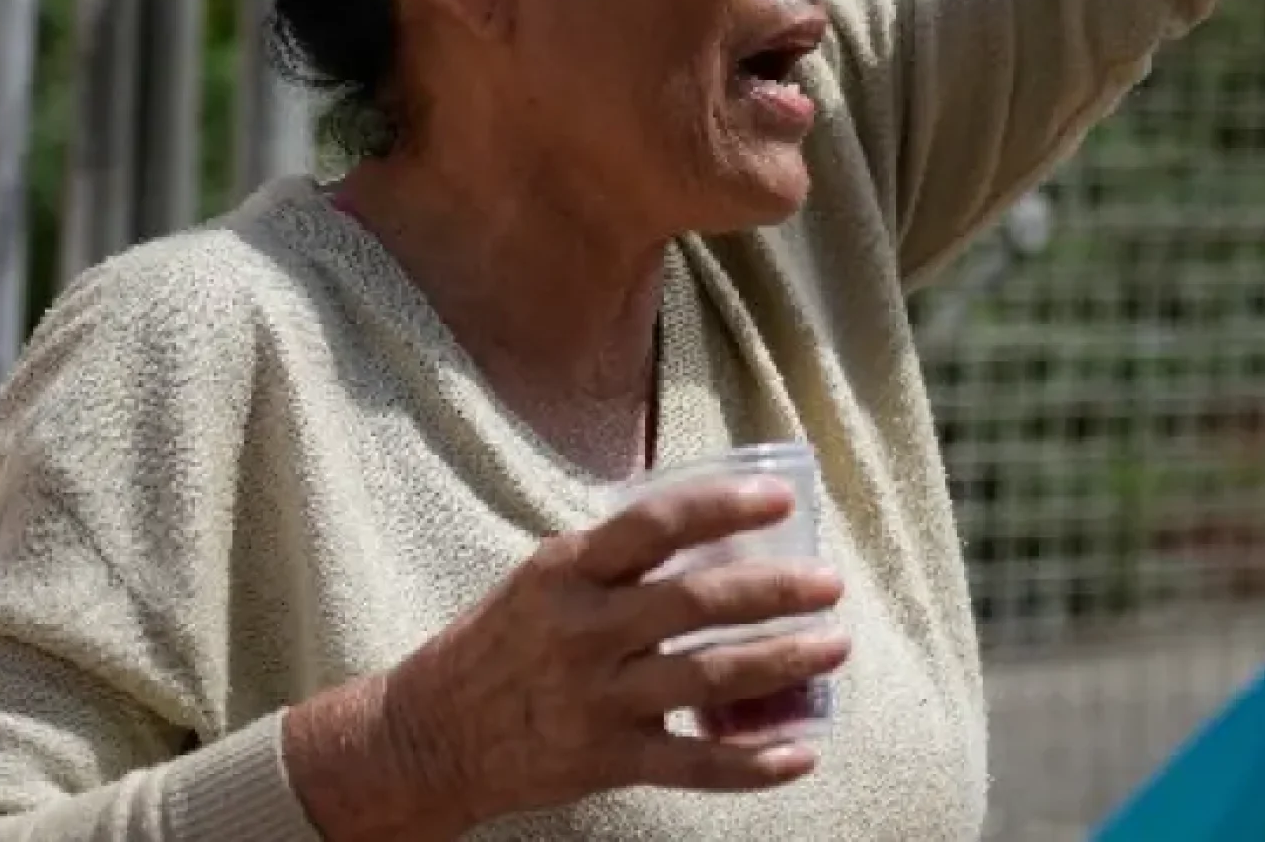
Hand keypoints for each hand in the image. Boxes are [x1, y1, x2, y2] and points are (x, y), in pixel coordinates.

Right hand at [285, 479, 848, 837]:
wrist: (430, 735)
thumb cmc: (501, 640)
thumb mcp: (545, 576)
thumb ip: (614, 556)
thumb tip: (705, 524)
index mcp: (570, 570)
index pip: (655, 523)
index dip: (724, 506)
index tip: (783, 498)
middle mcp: (585, 630)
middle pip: (696, 602)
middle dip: (775, 591)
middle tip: (831, 583)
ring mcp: (597, 700)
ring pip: (707, 679)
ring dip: (781, 664)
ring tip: (834, 647)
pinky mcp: (605, 761)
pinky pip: (692, 765)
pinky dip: (751, 763)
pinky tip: (799, 752)